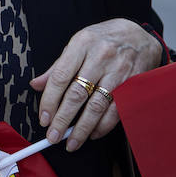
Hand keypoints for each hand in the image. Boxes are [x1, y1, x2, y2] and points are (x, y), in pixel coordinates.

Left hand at [30, 18, 162, 150]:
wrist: (139, 35)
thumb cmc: (103, 40)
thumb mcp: (78, 44)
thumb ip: (58, 66)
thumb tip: (36, 85)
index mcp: (82, 44)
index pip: (60, 76)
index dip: (49, 100)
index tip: (43, 118)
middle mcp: (100, 57)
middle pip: (77, 94)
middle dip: (63, 119)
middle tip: (53, 136)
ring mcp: (119, 71)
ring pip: (97, 105)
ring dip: (82, 128)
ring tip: (71, 142)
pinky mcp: (133, 84)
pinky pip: (116, 110)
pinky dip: (103, 125)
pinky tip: (93, 134)